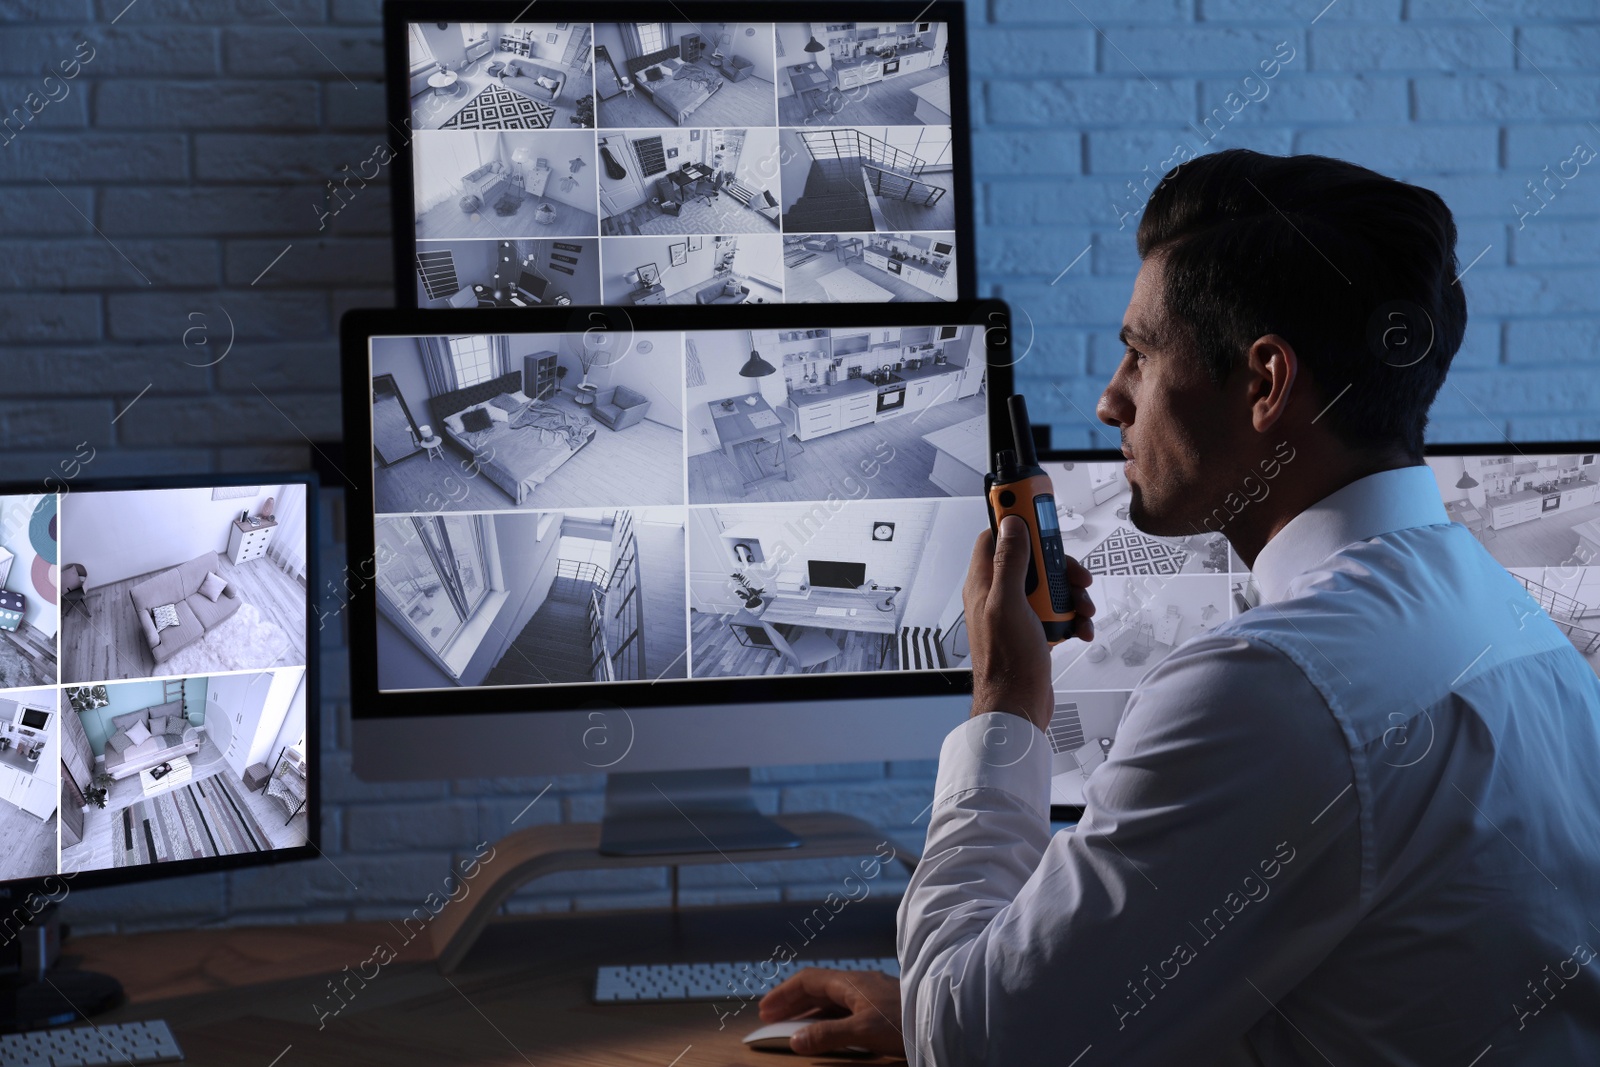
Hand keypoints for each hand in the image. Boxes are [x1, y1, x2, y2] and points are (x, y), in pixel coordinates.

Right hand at [757, 967, 905, 1057]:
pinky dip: (828, 1018)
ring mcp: (872, 994)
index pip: (808, 980)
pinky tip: (827, 1030)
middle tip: (771, 1018)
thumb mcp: (862, 1032)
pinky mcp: (882, 1008)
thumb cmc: (904, 1022)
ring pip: (832, 998)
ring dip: (809, 1010)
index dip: (784, 994)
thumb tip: (794, 1039)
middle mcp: (859, 984)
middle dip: (792, 1002)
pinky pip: (846, 1008)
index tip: (765, 1009)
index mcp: (851, 982)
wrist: (942, 1018)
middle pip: (818, 988)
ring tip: (793, 1026)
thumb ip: (827, 1036)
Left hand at [964, 515, 1095, 730]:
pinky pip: (1056, 611)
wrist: (1018, 707)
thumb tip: (1011, 525)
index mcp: (984, 583)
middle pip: (1032, 559)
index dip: (1016, 518)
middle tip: (1073, 575)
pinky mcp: (1033, 630)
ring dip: (1070, 594)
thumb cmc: (1006, 664)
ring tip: (1079, 608)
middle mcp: (998, 595)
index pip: (996, 535)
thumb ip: (1010, 562)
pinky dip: (1071, 617)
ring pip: (1049, 585)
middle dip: (1058, 565)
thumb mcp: (1010, 604)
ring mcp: (1016, 613)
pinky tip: (1078, 628)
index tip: (1035, 504)